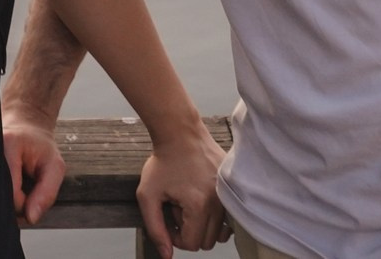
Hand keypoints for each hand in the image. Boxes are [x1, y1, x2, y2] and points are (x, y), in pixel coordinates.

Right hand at [2, 105, 67, 225]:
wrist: (23, 128)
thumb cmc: (40, 147)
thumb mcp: (55, 167)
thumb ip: (47, 193)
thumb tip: (31, 218)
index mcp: (8, 144)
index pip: (12, 194)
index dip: (25, 202)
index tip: (34, 189)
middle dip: (15, 204)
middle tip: (27, 186)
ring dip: (7, 200)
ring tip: (17, 183)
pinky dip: (0, 195)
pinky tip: (7, 184)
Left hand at [137, 122, 227, 255]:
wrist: (181, 133)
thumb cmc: (163, 161)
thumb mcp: (147, 195)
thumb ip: (154, 228)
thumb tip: (166, 255)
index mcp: (199, 206)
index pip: (192, 244)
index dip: (175, 236)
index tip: (167, 216)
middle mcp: (219, 204)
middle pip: (207, 242)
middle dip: (189, 230)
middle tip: (177, 207)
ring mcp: (229, 197)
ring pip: (220, 232)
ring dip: (203, 224)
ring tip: (190, 202)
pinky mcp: (233, 190)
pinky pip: (228, 217)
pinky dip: (215, 215)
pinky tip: (201, 198)